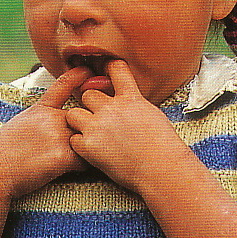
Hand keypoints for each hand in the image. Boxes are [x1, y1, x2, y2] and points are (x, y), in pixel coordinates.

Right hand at [0, 66, 90, 198]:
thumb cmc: (2, 152)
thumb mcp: (20, 123)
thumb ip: (42, 118)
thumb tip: (59, 123)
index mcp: (41, 108)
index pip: (64, 85)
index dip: (78, 76)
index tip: (87, 70)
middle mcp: (52, 117)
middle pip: (84, 119)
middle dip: (85, 130)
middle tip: (76, 143)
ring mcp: (59, 135)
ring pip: (88, 139)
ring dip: (86, 149)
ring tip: (73, 160)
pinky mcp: (63, 156)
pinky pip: (86, 160)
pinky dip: (81, 167)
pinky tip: (68, 171)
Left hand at [64, 60, 195, 195]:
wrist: (161, 170)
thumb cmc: (163, 147)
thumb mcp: (153, 114)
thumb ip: (134, 103)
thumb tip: (127, 99)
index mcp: (130, 98)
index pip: (115, 69)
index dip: (108, 67)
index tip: (105, 70)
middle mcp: (112, 109)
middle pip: (87, 94)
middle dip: (91, 105)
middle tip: (99, 118)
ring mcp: (98, 127)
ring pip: (73, 113)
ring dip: (80, 122)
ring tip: (91, 133)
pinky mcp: (89, 147)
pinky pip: (73, 139)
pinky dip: (80, 145)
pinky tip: (92, 150)